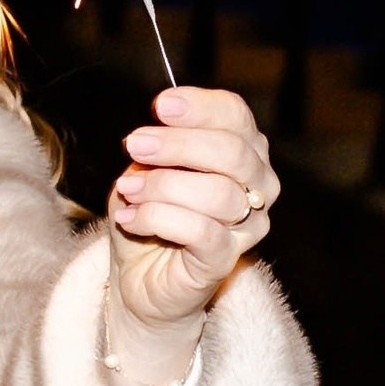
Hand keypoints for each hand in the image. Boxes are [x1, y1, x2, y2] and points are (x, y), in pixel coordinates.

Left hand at [105, 86, 277, 385]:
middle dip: (177, 144)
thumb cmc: (150, 216)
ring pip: (217, 192)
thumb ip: (155, 150)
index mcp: (242, 151)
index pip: (235, 116)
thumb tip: (151, 136)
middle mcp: (257, 186)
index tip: (162, 106)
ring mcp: (248, 226)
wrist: (141, 279)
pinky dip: (157, 218)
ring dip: (161, 186)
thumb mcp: (146, 170)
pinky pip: (201, 230)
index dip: (200, 106)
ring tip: (127, 190)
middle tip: (134, 145)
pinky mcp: (226, 259)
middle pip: (232, 151)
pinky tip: (131, 218)